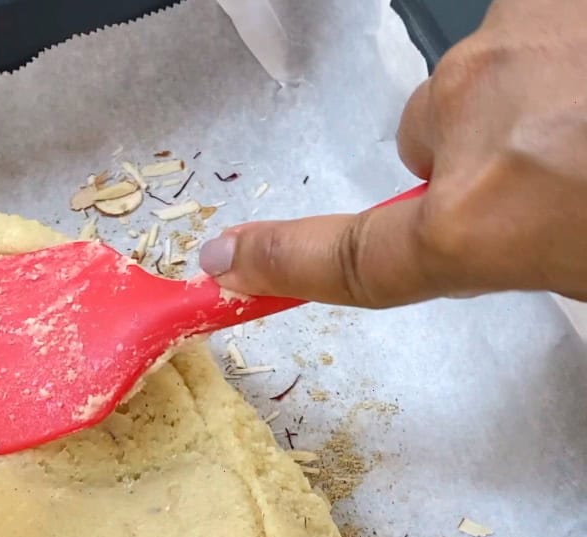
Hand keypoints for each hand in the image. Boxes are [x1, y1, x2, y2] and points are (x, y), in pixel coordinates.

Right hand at [199, 0, 586, 306]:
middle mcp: (473, 120)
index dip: (284, 263)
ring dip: (528, 94)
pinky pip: (529, 21)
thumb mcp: (580, 269)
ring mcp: (513, 40)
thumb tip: (502, 229)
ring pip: (482, 74)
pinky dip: (563, 43)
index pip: (358, 258)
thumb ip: (513, 250)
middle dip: (478, 154)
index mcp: (481, 224)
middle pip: (430, 135)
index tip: (226, 262)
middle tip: (566, 174)